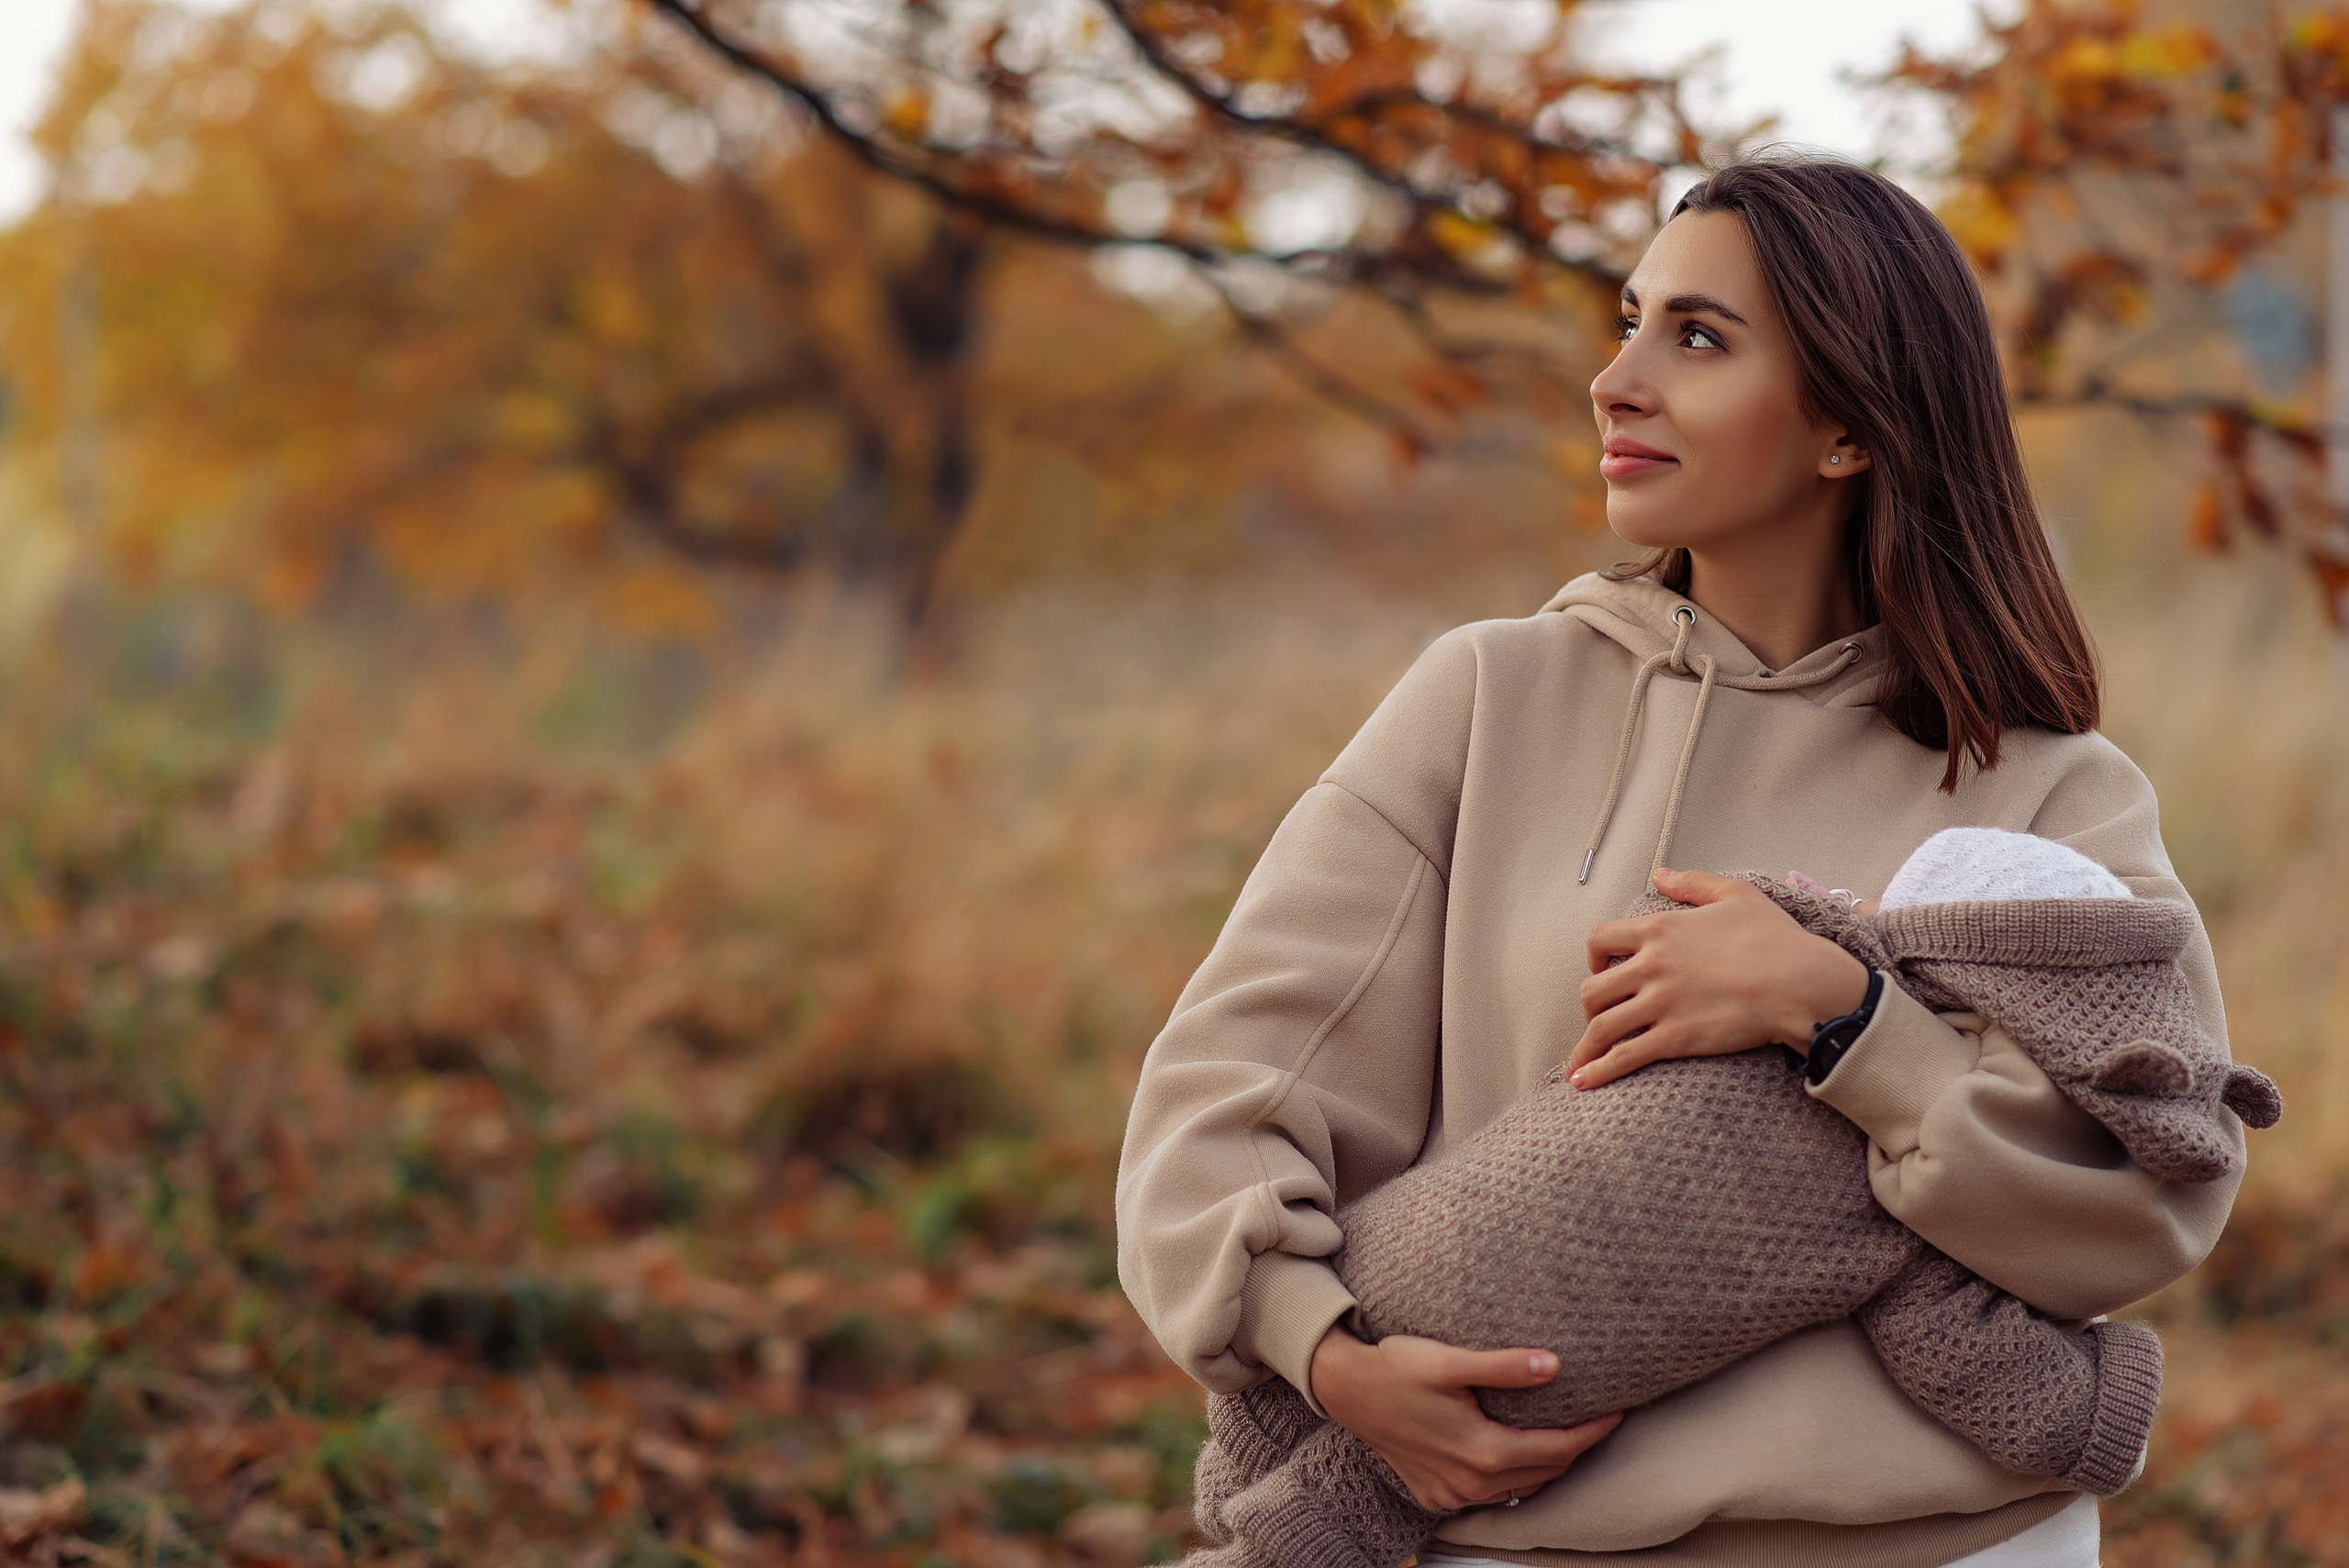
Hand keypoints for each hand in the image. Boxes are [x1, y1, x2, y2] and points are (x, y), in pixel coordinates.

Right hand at [1309, 1327, 1621, 1510]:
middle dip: (1577, 1447)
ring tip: (1565, 1431)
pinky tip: (1517, 1450)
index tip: (1617, 1411)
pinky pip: (1492, 1493)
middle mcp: (1471, 1482)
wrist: (1344, 1389)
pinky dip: (1515, 1475)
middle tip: (1599, 1418)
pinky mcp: (1437, 1494)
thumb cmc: (1395, 1368)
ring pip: (1521, 1487)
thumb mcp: (1449, 1361)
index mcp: (1481, 1451)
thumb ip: (1504, 1367)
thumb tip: (1555, 1366)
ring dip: (1547, 1463)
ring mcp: (1453, 1494)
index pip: (1557, 1449)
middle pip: (1545, 1472)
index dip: (1592, 1432)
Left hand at [1566, 867, 1868, 1090]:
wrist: (1800, 983)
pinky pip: (1622, 1057)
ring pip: (1601, 1026)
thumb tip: (1660, 874)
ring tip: (1578, 1064)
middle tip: (1601, 1016)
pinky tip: (1583, 1082)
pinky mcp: (1674, 1038)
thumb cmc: (1775, 939)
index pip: (1599, 940)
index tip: (1602, 969)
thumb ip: (1692, 882)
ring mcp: (1659, 1003)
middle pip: (1593, 988)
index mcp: (1659, 929)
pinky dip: (1596, 1071)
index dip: (1594, 957)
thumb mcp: (1735, 894)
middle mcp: (1651, 966)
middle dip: (1591, 1006)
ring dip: (1585, 1047)